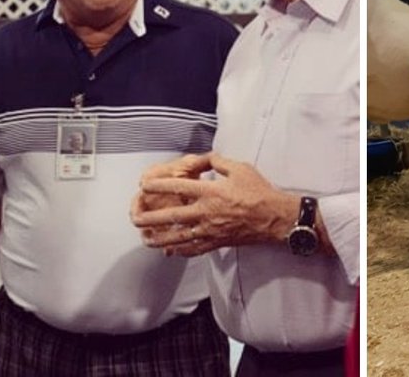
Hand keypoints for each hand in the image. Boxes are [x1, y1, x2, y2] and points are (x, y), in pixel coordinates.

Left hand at [131, 152, 294, 255]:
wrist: (273, 217)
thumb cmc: (258, 191)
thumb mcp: (240, 168)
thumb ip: (218, 162)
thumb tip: (204, 158)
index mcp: (211, 191)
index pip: (179, 187)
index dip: (160, 185)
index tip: (144, 185)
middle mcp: (206, 212)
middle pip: (173, 216)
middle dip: (151, 217)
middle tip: (135, 217)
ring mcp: (210, 230)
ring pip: (179, 237)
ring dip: (160, 238)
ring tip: (146, 239)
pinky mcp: (216, 243)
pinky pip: (193, 249)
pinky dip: (180, 250)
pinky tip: (170, 251)